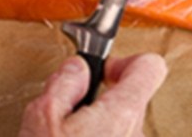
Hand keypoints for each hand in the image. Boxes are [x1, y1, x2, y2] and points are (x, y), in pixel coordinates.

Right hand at [19, 54, 167, 136]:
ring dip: (98, 124)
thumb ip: (64, 83)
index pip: (150, 68)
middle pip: (132, 98)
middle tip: (71, 108)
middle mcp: (135, 134)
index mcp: (119, 114)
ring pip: (122, 125)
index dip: (125, 61)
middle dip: (102, 97)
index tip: (103, 71)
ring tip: (67, 135)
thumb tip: (78, 68)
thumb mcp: (42, 117)